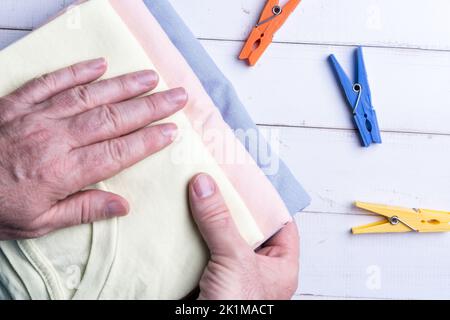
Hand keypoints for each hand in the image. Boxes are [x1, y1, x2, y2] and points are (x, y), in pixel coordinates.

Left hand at [0, 58, 186, 239]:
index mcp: (63, 171)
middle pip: (113, 118)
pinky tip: (100, 64)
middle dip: (150, 106)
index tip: (172, 130)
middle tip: (177, 96)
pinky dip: (77, 71)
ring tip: (151, 77)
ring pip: (90, 95)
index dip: (149, 140)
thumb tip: (123, 206)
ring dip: (124, 85)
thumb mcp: (38, 223)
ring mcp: (36, 116)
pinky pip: (52, 81)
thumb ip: (83, 211)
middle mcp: (56, 138)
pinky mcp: (17, 102)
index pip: (118, 152)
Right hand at [188, 174, 298, 299]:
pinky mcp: (206, 278)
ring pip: (220, 238)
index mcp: (279, 266)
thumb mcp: (234, 260)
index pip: (280, 223)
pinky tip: (181, 217)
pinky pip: (199, 250)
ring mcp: (231, 273)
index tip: (249, 177)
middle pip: (246, 227)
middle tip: (218, 179)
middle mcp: (256, 268)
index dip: (266, 200)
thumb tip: (205, 186)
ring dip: (206, 219)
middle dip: (230, 205)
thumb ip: (220, 223)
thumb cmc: (236, 312)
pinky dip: (189, 236)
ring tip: (196, 190)